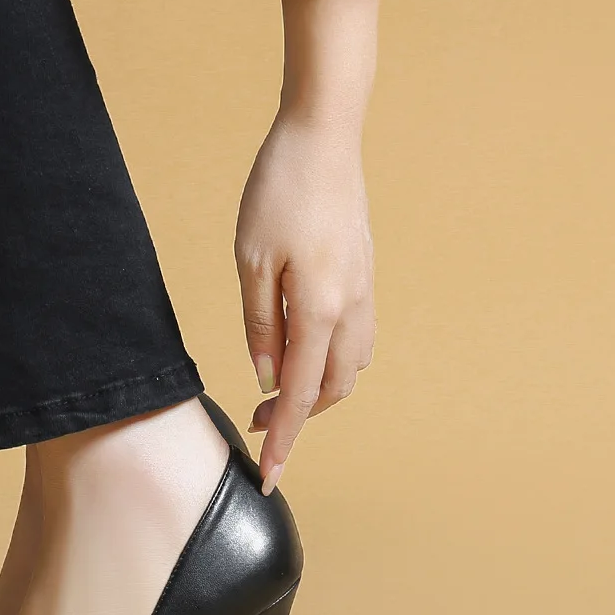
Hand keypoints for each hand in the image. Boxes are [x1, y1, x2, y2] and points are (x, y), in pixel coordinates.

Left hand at [235, 112, 375, 493]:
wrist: (323, 136)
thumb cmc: (279, 192)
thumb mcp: (250, 262)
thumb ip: (260, 324)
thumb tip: (265, 377)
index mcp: (318, 309)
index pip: (297, 395)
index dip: (282, 439)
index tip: (269, 477)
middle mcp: (350, 308)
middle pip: (329, 390)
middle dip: (296, 419)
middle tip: (255, 426)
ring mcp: (364, 292)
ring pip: (348, 368)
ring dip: (315, 393)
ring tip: (275, 396)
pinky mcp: (364, 277)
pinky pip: (357, 341)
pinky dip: (332, 364)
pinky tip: (306, 357)